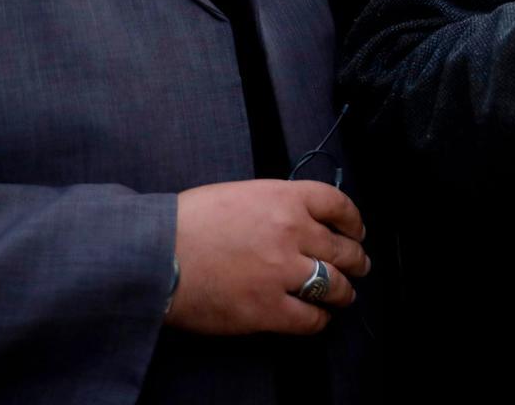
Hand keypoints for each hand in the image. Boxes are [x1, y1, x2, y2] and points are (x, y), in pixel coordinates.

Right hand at [166, 180, 370, 334]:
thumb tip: (301, 221)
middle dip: (356, 259)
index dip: (354, 221)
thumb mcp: (241, 194)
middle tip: (359, 265)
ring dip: (344, 291)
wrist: (155, 254)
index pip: (339, 204)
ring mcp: (282, 272)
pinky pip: (310, 318)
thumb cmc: (188, 222)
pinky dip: (319, 319)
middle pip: (343, 248)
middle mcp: (292, 232)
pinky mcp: (267, 309)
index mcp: (285, 198)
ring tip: (345, 295)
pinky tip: (318, 317)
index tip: (356, 231)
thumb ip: (277, 205)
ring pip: (334, 284)